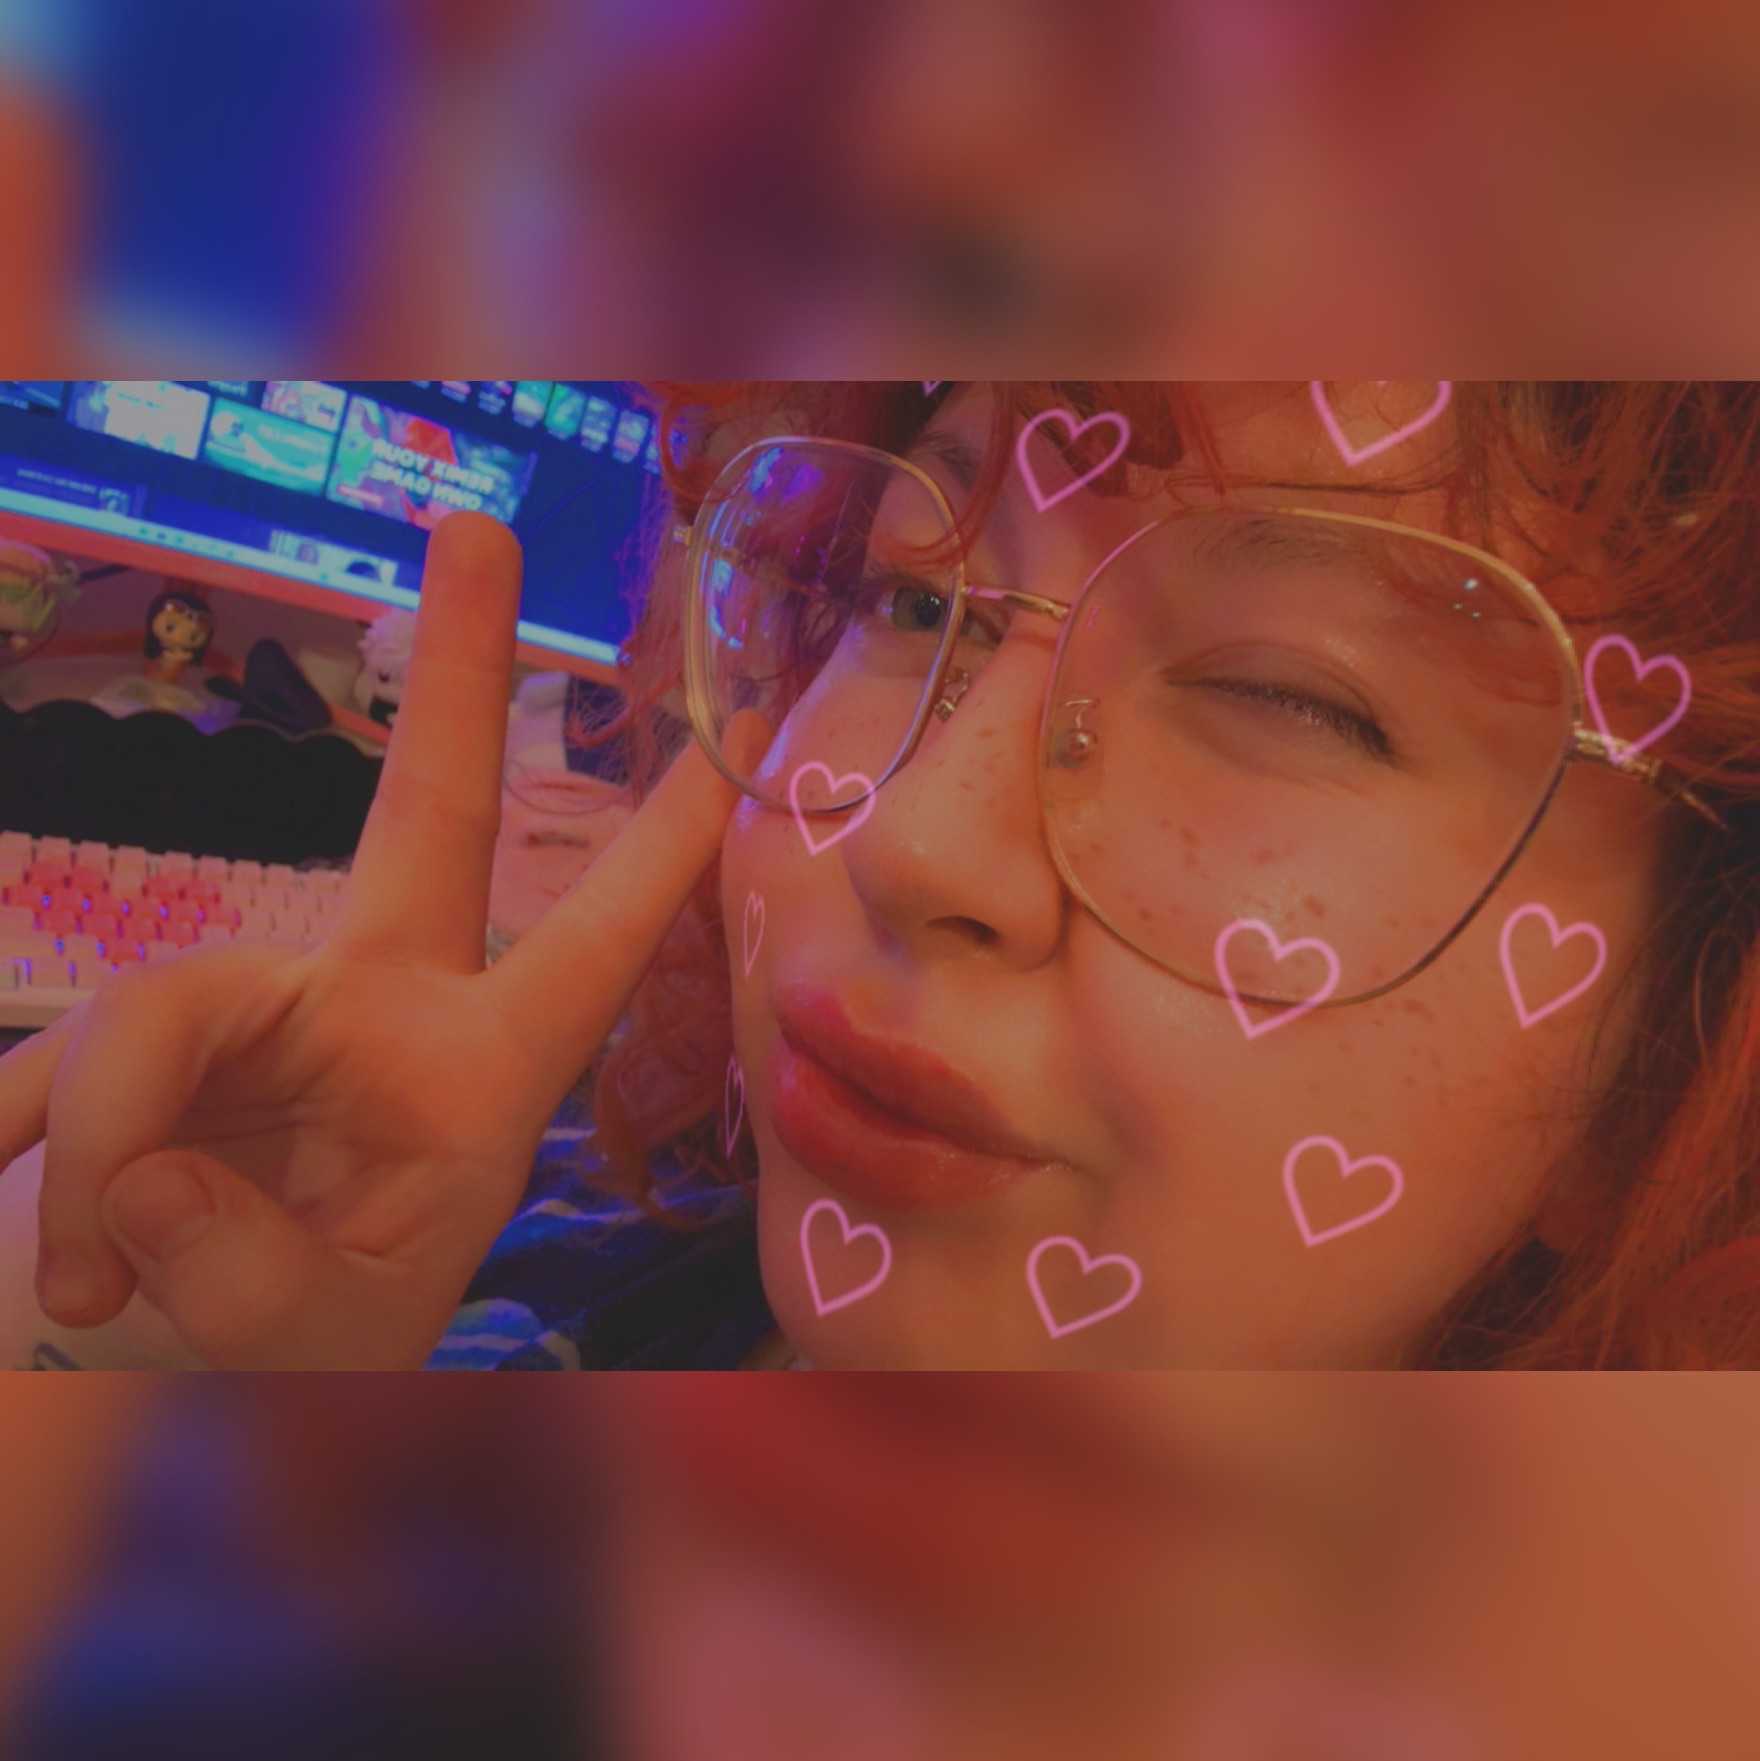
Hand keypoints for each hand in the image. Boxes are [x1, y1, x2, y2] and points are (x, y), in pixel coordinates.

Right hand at [0, 513, 767, 1368]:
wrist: (139, 1377)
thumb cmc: (289, 1358)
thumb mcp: (307, 1340)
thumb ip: (244, 1267)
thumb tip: (151, 1160)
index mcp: (471, 1083)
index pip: (586, 951)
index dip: (657, 855)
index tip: (731, 746)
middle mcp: (378, 1012)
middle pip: (427, 820)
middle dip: (459, 677)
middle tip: (481, 528)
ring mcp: (256, 1009)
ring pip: (168, 1003)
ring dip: (108, 1142)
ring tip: (87, 1290)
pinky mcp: (140, 1031)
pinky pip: (77, 1053)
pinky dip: (43, 1146)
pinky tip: (60, 1265)